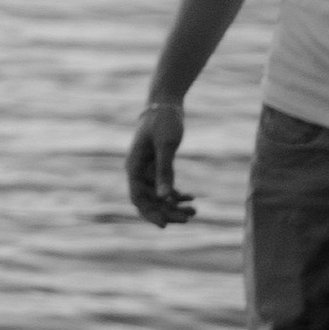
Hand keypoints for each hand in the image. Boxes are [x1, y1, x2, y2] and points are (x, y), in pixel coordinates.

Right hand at [127, 98, 195, 226]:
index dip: (150, 213)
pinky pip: (165, 187)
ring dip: (174, 206)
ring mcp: (148, 170)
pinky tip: (192, 198)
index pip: (138, 197)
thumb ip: (164, 171)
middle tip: (189, 219)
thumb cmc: (163, 121)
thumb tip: (164, 197)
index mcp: (134, 166)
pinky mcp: (158, 166)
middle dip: (167, 212)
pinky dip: (177, 195)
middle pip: (149, 201)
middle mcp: (138, 171)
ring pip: (158, 197)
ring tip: (194, 212)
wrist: (165, 104)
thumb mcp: (166, 146)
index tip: (165, 225)